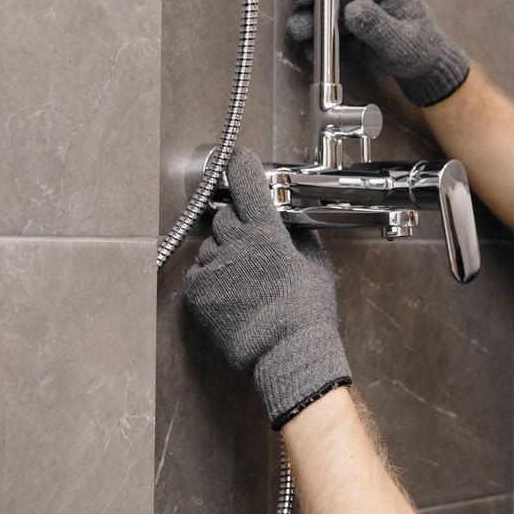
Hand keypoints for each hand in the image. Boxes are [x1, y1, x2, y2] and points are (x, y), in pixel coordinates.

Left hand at [183, 146, 352, 429]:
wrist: (286, 355)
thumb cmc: (307, 314)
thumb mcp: (316, 266)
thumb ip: (299, 236)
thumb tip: (288, 219)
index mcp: (268, 235)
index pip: (247, 185)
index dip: (240, 167)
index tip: (236, 157)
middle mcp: (236, 246)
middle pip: (224, 216)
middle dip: (236, 224)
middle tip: (250, 247)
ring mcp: (214, 269)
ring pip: (210, 245)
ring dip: (223, 254)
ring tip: (244, 281)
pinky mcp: (197, 291)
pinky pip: (199, 271)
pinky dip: (210, 278)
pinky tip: (231, 295)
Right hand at [287, 0, 470, 106]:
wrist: (414, 71)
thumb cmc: (417, 48)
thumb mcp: (402, 43)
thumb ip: (379, 26)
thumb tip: (352, 10)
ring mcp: (349, 5)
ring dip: (306, 12)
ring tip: (300, 29)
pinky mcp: (337, 26)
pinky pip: (319, 28)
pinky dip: (312, 39)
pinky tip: (314, 52)